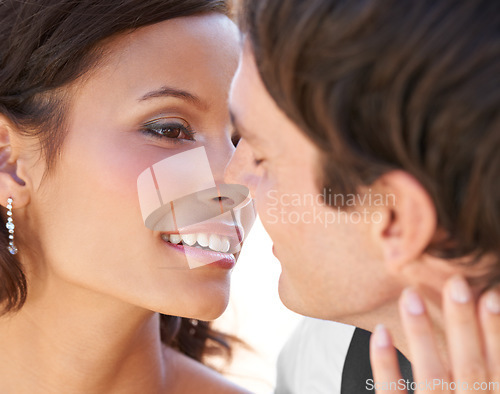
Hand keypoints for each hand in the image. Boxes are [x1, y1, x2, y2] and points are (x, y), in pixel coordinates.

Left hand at [369, 276, 499, 392]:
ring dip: (421, 333)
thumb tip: (486, 305)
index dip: (495, 333)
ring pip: (430, 376)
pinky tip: (380, 331)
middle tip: (455, 283)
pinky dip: (385, 363)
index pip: (496, 370)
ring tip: (410, 295)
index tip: (490, 296)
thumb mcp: (477, 390)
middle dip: (463, 324)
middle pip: (469, 368)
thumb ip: (480, 371)